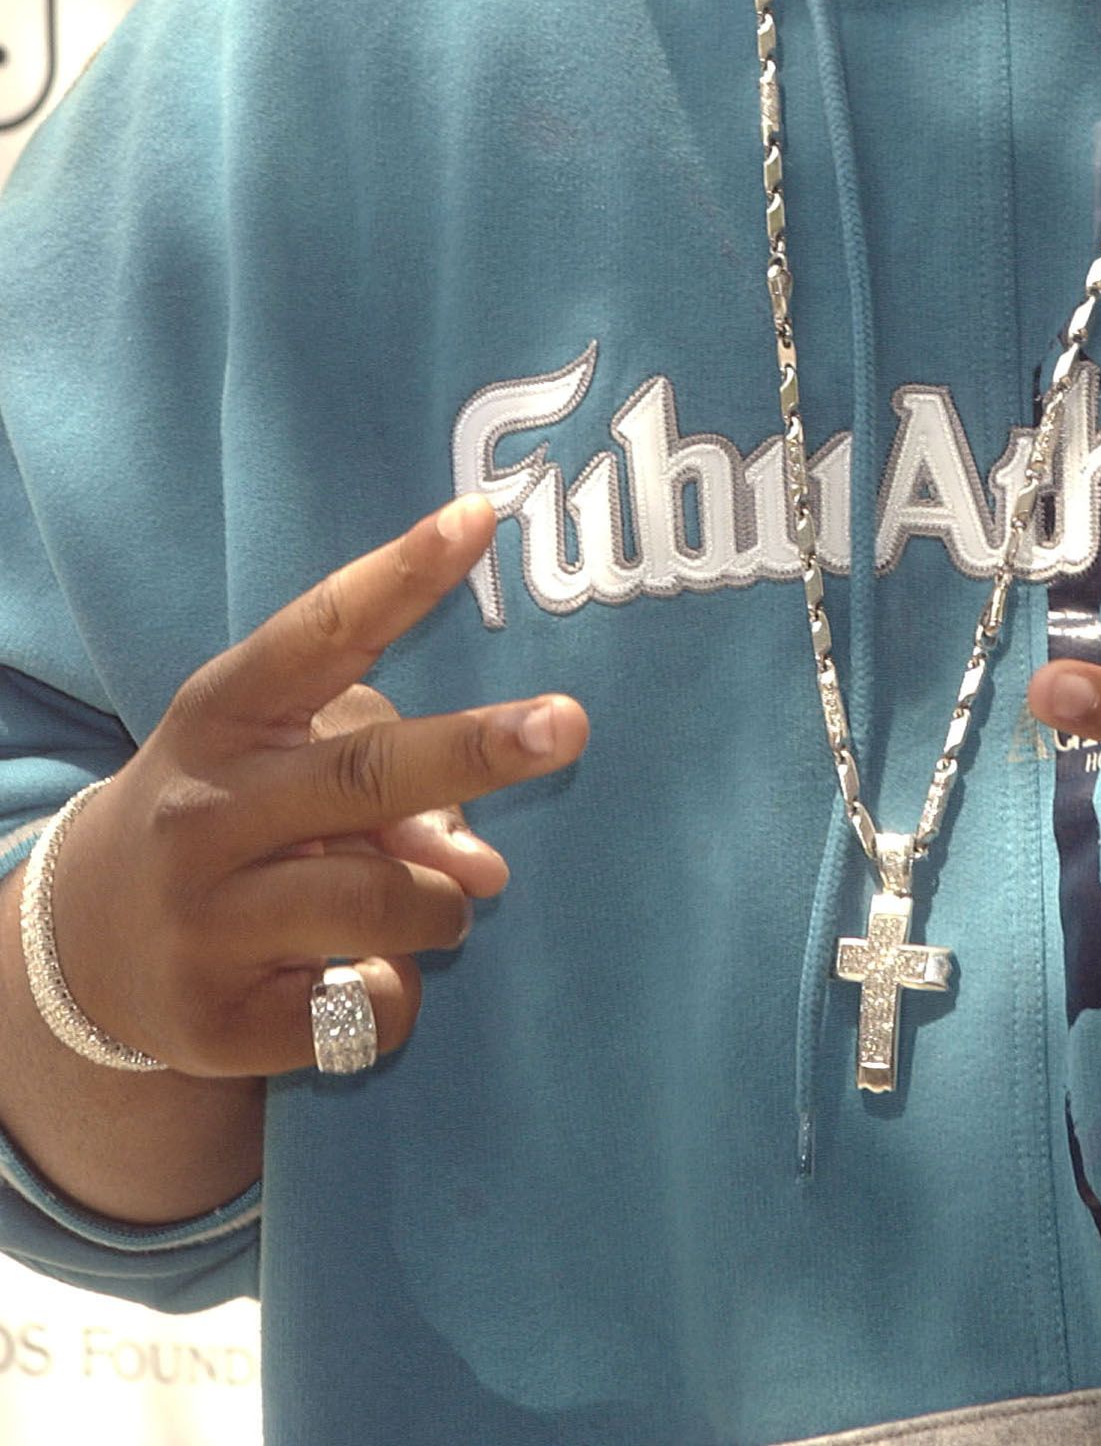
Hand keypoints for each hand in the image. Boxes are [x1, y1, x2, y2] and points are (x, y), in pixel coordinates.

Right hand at [47, 495, 585, 1076]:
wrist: (88, 943)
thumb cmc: (230, 815)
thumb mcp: (285, 762)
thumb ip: (394, 779)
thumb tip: (487, 870)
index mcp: (224, 716)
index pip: (318, 632)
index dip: (400, 576)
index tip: (477, 519)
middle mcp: (205, 812)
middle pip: (363, 774)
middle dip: (474, 750)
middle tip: (569, 725)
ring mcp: (204, 923)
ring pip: (386, 902)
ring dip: (442, 902)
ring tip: (427, 902)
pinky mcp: (217, 1024)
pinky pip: (368, 1005)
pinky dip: (398, 990)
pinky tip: (358, 975)